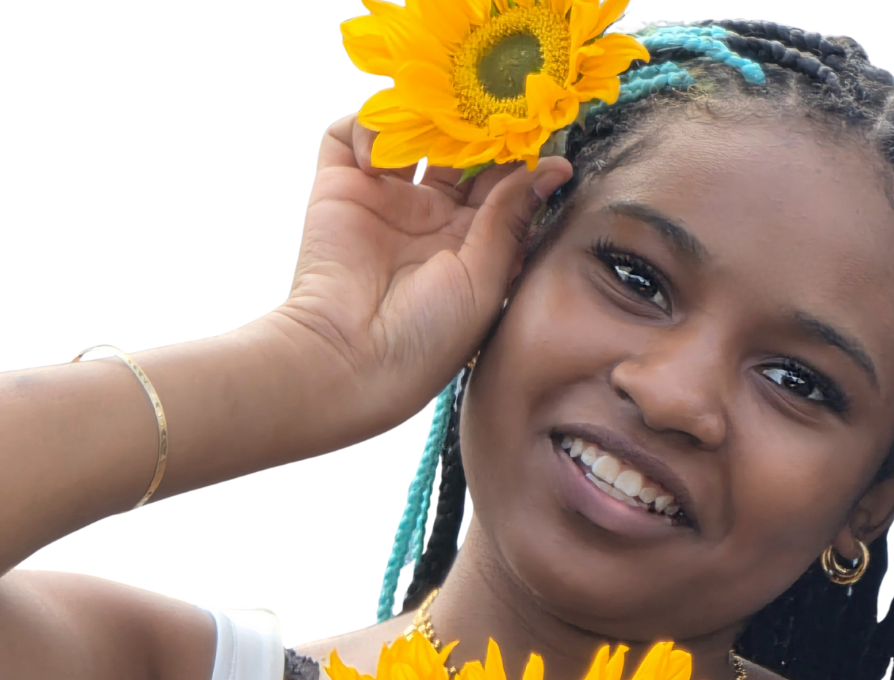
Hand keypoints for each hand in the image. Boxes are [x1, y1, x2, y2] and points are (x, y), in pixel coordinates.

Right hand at [268, 115, 571, 438]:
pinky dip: (365, 125)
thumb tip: (554, 167)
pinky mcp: (339, 189)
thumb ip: (511, 218)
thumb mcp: (486, 280)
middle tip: (485, 106)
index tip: (532, 129)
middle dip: (474, 126)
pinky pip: (348, 136)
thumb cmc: (428, 337)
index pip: (500, 183)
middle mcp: (431, 220)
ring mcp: (385, 202)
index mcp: (472, 246)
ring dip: (424, 117)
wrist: (350, 359)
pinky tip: (381, 148)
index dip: (516, 155)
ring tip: (433, 120)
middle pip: (459, 151)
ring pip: (409, 134)